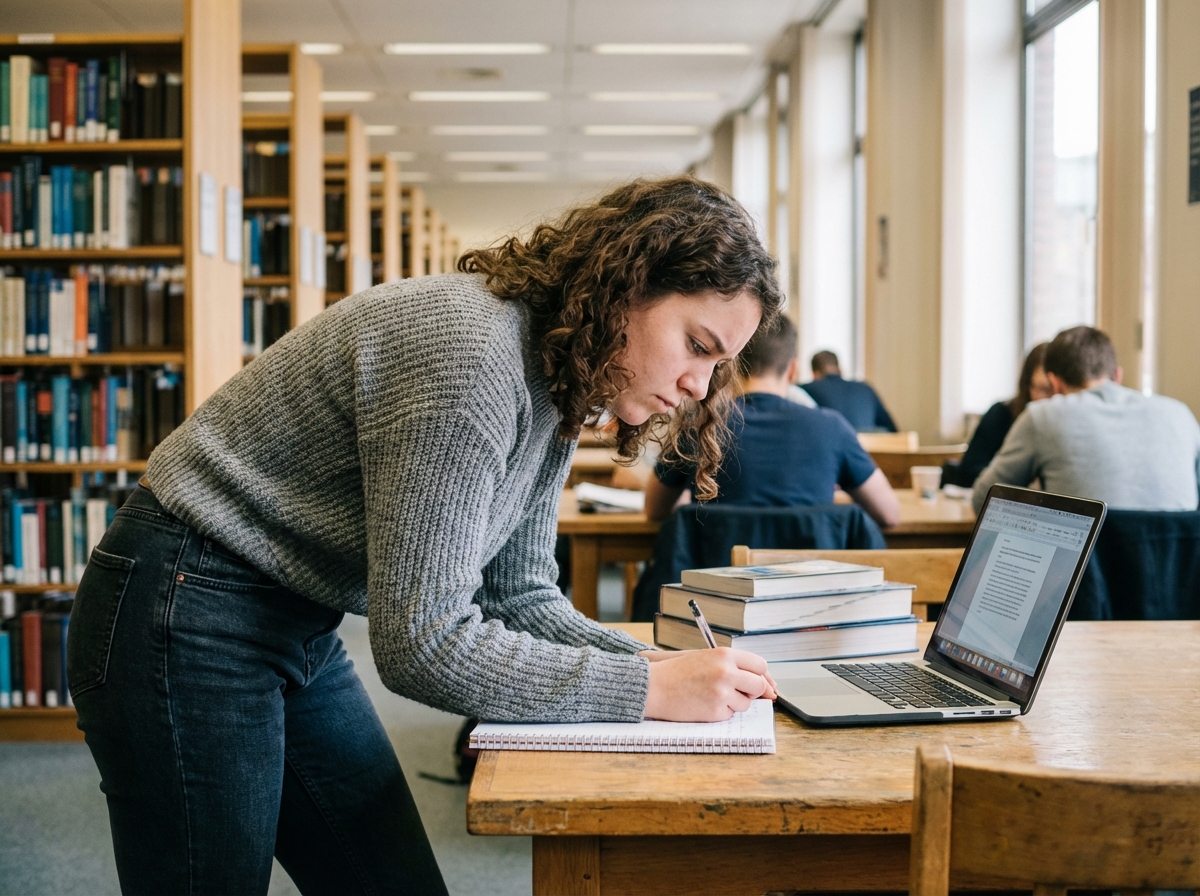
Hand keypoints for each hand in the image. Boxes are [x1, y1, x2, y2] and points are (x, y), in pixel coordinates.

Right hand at [641, 648, 777, 721]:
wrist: (654, 686)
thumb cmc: (679, 672)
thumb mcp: (708, 658)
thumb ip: (736, 667)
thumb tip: (769, 688)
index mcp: (725, 654)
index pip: (760, 666)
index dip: (762, 676)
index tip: (763, 684)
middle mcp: (726, 672)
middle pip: (759, 686)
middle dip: (753, 692)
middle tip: (737, 691)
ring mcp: (722, 693)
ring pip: (746, 703)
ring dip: (735, 703)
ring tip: (712, 695)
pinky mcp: (716, 711)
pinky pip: (730, 714)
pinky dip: (721, 712)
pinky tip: (704, 704)